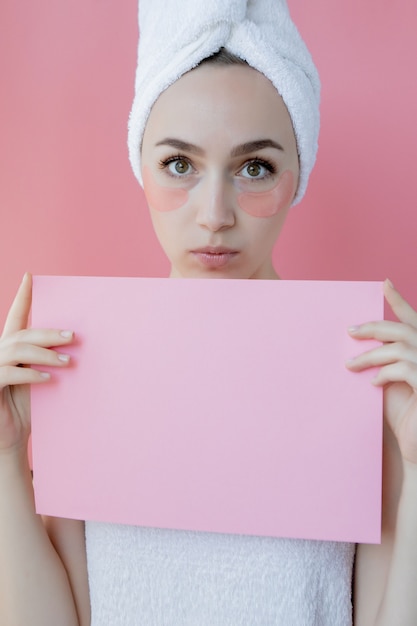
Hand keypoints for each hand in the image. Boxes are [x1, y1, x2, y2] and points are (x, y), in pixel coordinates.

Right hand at [0, 273, 73, 452]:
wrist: (11, 439)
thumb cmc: (28, 407)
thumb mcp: (39, 377)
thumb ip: (45, 358)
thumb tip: (73, 340)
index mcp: (9, 347)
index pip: (15, 316)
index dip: (22, 297)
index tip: (29, 276)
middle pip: (21, 333)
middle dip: (48, 333)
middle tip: (73, 337)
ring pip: (16, 349)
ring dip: (45, 354)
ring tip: (67, 362)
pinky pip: (8, 372)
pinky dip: (30, 374)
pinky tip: (49, 379)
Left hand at [346, 279, 416, 463]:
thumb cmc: (407, 415)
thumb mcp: (393, 382)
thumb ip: (386, 362)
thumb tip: (360, 349)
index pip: (412, 319)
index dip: (398, 300)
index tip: (384, 283)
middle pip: (401, 329)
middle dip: (373, 327)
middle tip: (349, 331)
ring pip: (398, 348)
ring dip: (370, 355)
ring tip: (349, 365)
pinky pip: (403, 369)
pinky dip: (384, 373)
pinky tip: (373, 383)